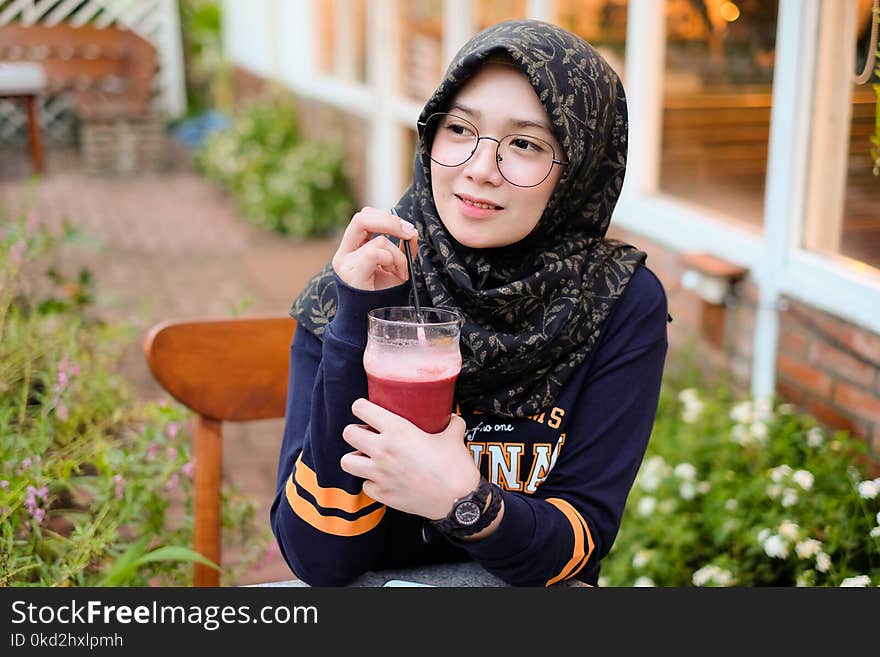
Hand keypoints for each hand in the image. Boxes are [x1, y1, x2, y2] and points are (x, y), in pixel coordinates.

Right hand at [331, 207, 418, 290]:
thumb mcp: (396, 264)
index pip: (365, 216)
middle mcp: (345, 251)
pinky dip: (393, 262)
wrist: (370, 320)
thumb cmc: (382, 293)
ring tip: (400, 272)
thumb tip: (411, 231)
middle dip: (390, 222)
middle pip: (362, 217)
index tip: (407, 228)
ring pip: (379, 241)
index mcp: (354, 246)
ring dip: (399, 256)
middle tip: (408, 233)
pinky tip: (395, 276)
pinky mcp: (351, 273)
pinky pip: (376, 254)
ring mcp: (345, 262)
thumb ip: (402, 246)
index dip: (387, 217)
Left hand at [339, 399, 479, 519]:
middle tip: (367, 433)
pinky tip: (382, 478)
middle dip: (356, 431)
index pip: (361, 409)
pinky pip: (365, 485)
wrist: (459, 501)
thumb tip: (450, 419)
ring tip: (368, 457)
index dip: (361, 406)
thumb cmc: (455, 468)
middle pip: (348, 433)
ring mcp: (380, 474)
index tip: (365, 409)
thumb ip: (450, 423)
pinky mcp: (383, 494)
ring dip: (356, 457)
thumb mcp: (454, 435)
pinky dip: (370, 481)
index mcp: (398, 430)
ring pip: (347, 461)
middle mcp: (383, 451)